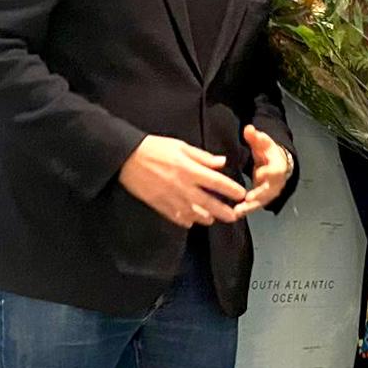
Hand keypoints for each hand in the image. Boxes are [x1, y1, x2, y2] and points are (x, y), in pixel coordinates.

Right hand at [118, 134, 246, 227]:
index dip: (231, 190)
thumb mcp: (180, 146)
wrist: (126, 157)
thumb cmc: (154, 148)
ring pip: (194, 214)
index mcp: (190, 170)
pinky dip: (186, 220)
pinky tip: (191, 221)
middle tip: (234, 216)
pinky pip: (176, 217)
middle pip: (209, 203)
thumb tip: (222, 163)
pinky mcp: (159, 205)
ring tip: (212, 219)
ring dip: (205, 218)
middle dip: (224, 211)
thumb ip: (202, 157)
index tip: (241, 194)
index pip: (217, 183)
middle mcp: (183, 187)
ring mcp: (171, 198)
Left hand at [233, 125, 293, 215]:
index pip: (277, 171)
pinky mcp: (264, 198)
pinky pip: (256, 205)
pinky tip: (234, 214)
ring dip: (251, 207)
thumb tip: (249, 128)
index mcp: (278, 166)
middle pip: (270, 191)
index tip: (260, 175)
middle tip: (247, 200)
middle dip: (259, 196)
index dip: (269, 174)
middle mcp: (277, 182)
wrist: (278, 164)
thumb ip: (255, 137)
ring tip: (237, 212)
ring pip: (263, 201)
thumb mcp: (263, 142)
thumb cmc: (268, 152)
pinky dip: (246, 210)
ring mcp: (271, 192)